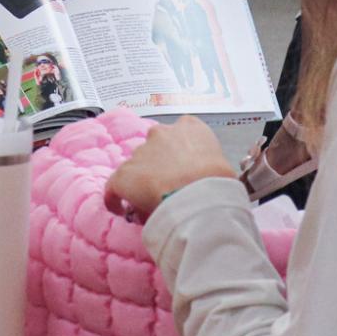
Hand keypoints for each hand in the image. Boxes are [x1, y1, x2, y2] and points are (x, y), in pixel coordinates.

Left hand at [105, 116, 238, 218]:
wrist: (200, 197)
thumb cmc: (218, 184)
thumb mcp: (222, 166)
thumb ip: (207, 165)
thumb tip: (202, 180)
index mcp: (190, 127)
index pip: (180, 134)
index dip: (178, 154)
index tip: (180, 169)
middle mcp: (162, 132)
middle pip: (155, 148)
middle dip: (158, 165)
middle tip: (167, 187)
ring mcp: (141, 151)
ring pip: (137, 166)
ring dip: (142, 179)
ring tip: (150, 202)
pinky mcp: (123, 173)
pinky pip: (114, 186)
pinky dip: (115, 197)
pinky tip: (120, 209)